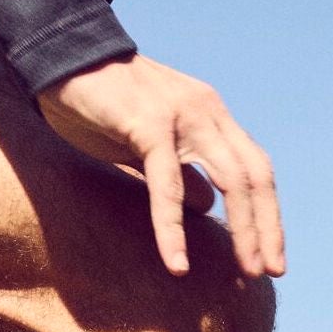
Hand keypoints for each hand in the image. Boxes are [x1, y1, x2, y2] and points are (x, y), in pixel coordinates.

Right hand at [38, 53, 284, 279]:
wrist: (61, 58)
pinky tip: (176, 262)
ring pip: (229, 178)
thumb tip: (206, 206)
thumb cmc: (101, 104)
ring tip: (245, 273)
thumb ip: (181, 173)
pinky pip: (168, 184)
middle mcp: (208, 113)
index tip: (270, 257)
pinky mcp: (150, 124)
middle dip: (266, 228)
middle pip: (254, 175)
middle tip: (271, 272)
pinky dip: (174, 227)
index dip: (266, 214)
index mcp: (212, 116)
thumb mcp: (150, 145)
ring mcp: (183, 116)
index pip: (254, 169)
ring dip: (242, 230)